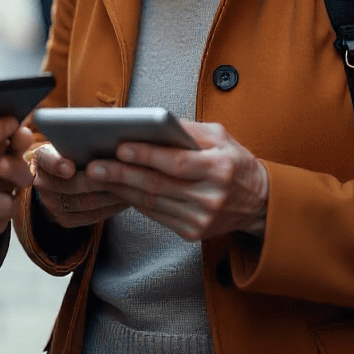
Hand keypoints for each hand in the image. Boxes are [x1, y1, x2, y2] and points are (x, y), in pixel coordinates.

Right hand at [29, 142, 128, 228]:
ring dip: (109, 195)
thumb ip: (78, 139)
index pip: (47, 159)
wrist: (62, 175)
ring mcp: (52, 205)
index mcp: (41, 157)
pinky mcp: (65, 220)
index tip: (70, 167)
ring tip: (130, 186)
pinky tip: (125, 199)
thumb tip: (103, 134)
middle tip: (121, 174)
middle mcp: (42, 183)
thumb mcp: (70, 140)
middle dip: (99, 180)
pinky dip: (110, 209)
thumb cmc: (74, 150)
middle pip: (71, 185)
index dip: (58, 164)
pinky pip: (91, 217)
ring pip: (85, 203)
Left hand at [84, 120, 268, 240]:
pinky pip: (156, 215)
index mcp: (219, 168)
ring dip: (121, 189)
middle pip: (157, 185)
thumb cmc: (235, 162)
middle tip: (94, 166)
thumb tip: (152, 121)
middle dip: (122, 175)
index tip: (120, 147)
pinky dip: (134, 201)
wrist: (259, 203)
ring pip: (152, 202)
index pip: (176, 162)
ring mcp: (201, 218)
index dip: (146, 155)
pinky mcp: (193, 232)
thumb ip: (187, 130)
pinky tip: (118, 189)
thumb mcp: (220, 137)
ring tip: (98, 177)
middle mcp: (210, 197)